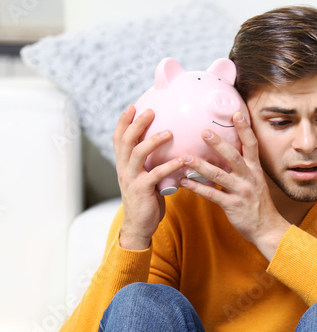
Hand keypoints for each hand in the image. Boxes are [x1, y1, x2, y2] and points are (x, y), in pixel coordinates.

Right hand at [113, 105, 182, 249]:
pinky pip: (155, 174)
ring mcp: (131, 179)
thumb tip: (167, 147)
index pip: (119, 138)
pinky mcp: (142, 190)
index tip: (133, 106)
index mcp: (123, 164)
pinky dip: (169, 166)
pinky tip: (182, 160)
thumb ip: (149, 163)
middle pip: (126, 141)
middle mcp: (124, 168)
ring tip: (169, 132)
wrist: (139, 225)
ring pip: (138, 154)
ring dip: (153, 141)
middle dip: (137, 124)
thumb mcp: (144, 177)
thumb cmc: (146, 199)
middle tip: (151, 111)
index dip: (124, 122)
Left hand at [178, 111, 289, 259]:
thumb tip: (224, 154)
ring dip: (200, 165)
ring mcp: (242, 192)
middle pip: (234, 156)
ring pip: (219, 175)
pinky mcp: (233, 206)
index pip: (252, 145)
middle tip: (203, 131)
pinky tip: (184, 182)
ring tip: (184, 157)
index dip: (245, 129)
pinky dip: (197, 188)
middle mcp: (249, 178)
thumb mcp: (255, 183)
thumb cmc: (258, 205)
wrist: (268, 229)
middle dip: (219, 143)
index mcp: (255, 170)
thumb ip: (242, 169)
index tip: (236, 113)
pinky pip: (212, 195)